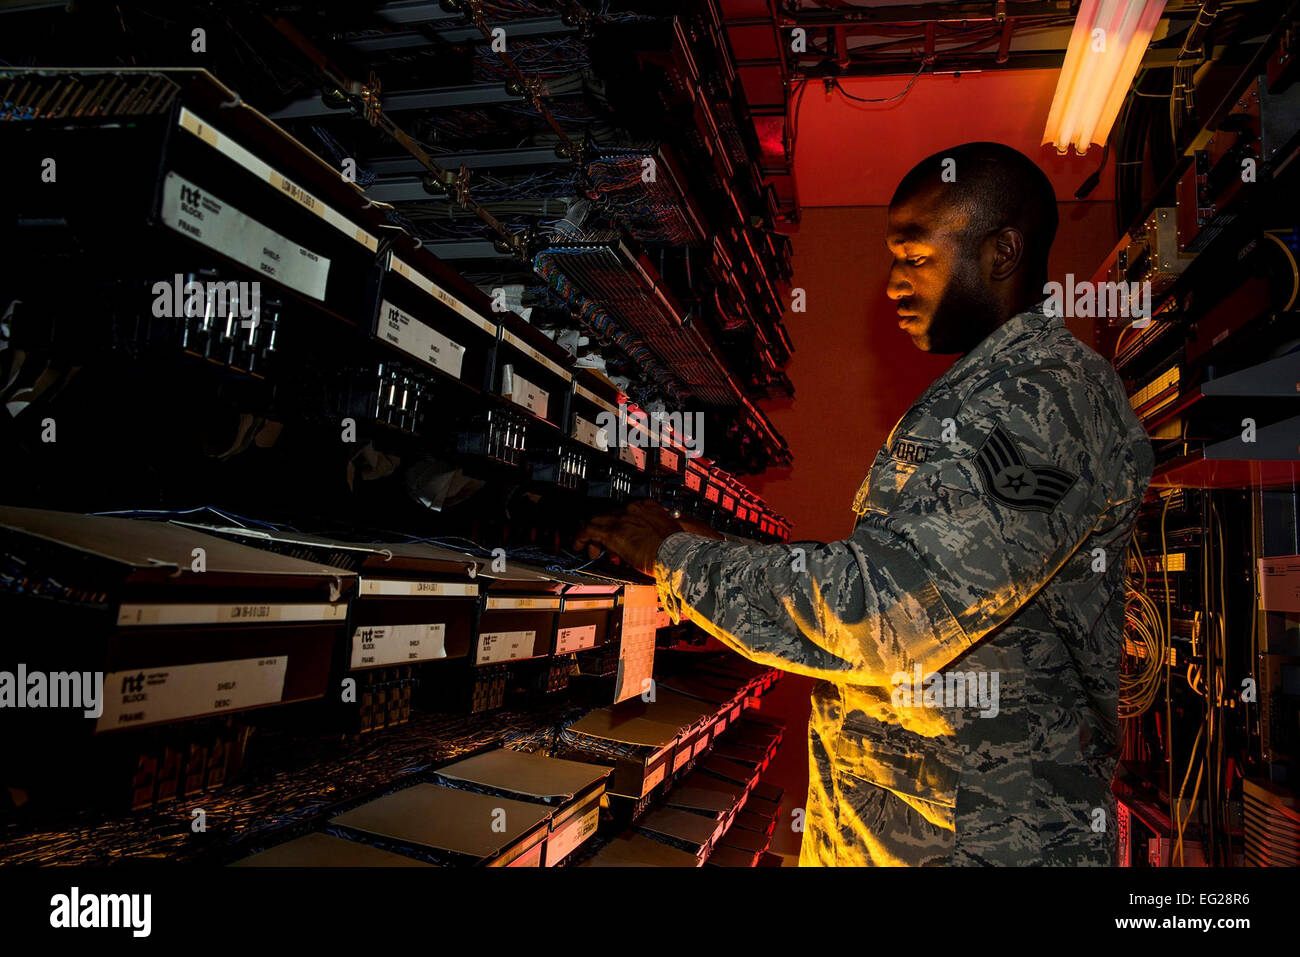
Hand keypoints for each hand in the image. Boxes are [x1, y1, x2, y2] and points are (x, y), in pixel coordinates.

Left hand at [574, 500, 719, 575]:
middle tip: (598, 542)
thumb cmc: (677, 549)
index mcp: (647, 506)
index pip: (622, 510)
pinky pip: (589, 530)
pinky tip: (580, 546)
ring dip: (589, 533)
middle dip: (600, 528)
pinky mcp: (613, 532)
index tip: (613, 533)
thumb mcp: (664, 534)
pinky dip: (581, 538)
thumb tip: (641, 542)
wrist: (679, 554)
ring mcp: (622, 518)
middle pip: (607, 513)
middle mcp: (632, 508)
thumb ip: (650, 532)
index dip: (615, 523)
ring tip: (588, 547)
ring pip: (595, 520)